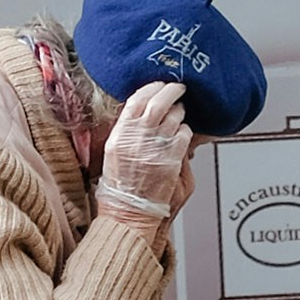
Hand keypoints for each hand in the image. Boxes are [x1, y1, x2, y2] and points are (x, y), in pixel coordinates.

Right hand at [96, 80, 192, 245]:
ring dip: (180, 111)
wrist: (129, 214)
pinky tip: (182, 135)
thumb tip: (141, 113)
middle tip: (178, 87)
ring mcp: (155, 149)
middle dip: (171, 90)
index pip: (135, 101)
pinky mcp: (171, 159)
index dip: (149, 89)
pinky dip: (186, 131)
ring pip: (174, 117)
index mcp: (119, 136)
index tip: (157, 84)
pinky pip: (184, 134)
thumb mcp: (113, 155)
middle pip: (158, 102)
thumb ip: (127, 132)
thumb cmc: (121, 188)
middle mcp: (136, 139)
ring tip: (179, 113)